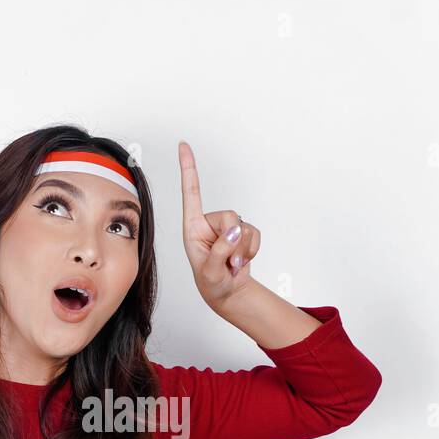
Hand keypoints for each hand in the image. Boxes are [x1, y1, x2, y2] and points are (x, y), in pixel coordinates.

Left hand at [178, 139, 261, 310]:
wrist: (228, 293)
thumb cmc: (211, 284)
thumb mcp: (210, 273)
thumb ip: (219, 252)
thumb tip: (235, 231)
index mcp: (192, 228)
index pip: (190, 193)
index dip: (188, 169)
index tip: (183, 144)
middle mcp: (209, 223)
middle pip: (230, 216)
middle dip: (234, 242)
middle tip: (229, 263)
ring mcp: (228, 227)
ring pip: (244, 227)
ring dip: (243, 250)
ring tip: (232, 265)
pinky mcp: (243, 232)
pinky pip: (255, 233)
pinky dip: (253, 250)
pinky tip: (242, 261)